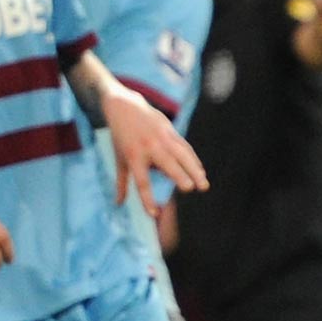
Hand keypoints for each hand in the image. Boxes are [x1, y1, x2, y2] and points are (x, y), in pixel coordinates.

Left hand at [104, 86, 207, 214]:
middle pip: (167, 164)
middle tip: (190, 189)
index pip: (142, 182)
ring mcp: (161, 138)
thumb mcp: (119, 159)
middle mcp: (149, 147)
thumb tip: (118, 204)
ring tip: (203, 183)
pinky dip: (193, 159)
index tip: (154, 214)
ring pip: (181, 155)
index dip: (148, 199)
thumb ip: (121, 182)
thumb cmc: (121, 137)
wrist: (124, 106)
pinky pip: (184, 147)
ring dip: (194, 169)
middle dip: (179, 176)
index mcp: (133, 156)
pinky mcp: (170, 131)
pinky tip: (200, 170)